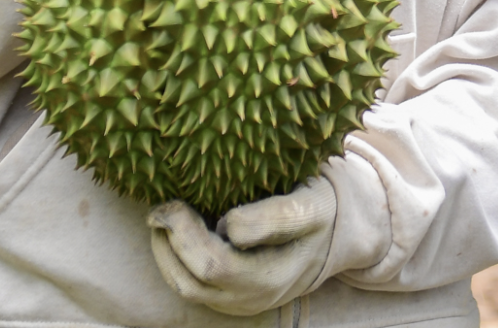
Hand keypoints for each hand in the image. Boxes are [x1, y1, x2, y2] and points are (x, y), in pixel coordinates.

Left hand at [148, 176, 336, 314]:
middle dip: (170, 239)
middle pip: (195, 278)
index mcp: (274, 275)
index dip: (188, 231)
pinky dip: (174, 260)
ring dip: (166, 252)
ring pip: (186, 287)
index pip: (215, 264)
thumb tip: (228, 226)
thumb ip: (276, 217)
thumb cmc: (319, 210)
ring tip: (163, 218)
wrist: (334, 236)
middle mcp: (255, 296)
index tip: (183, 197)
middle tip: (163, 206)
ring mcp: (241, 302)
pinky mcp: (229, 300)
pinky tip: (176, 233)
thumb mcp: (309, 205)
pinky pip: (190, 288)